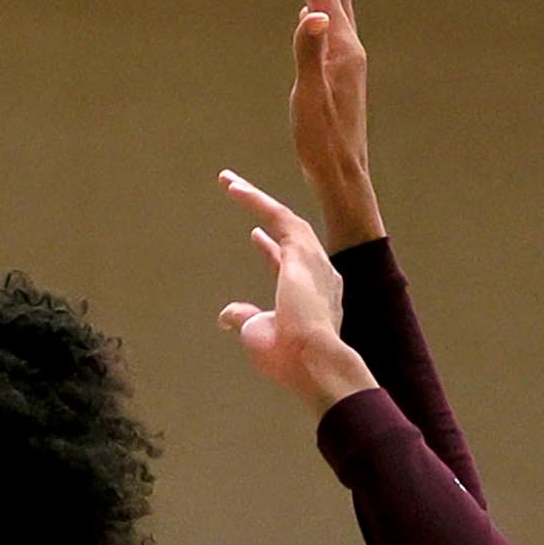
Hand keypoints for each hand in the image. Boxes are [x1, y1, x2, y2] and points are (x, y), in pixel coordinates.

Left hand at [218, 172, 375, 410]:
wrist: (313, 362)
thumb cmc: (290, 357)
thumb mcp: (259, 334)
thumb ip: (246, 318)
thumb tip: (225, 315)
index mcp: (311, 295)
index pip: (287, 265)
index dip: (269, 250)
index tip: (255, 236)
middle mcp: (318, 273)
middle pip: (289, 234)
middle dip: (264, 214)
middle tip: (239, 193)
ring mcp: (314, 260)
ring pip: (284, 218)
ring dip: (255, 199)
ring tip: (229, 182)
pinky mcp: (301, 251)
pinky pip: (277, 215)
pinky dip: (254, 200)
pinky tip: (233, 187)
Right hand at [290, 0, 381, 245]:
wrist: (343, 173)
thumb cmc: (322, 141)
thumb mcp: (308, 98)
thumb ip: (307, 53)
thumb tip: (310, 12)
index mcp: (341, 50)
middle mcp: (349, 51)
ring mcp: (347, 63)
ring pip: (337, 11)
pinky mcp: (342, 77)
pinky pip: (333, 31)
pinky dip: (323, 10)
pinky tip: (314, 14)